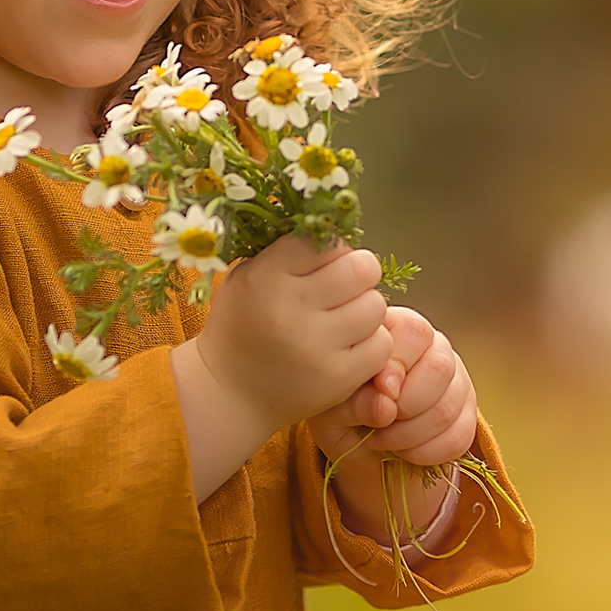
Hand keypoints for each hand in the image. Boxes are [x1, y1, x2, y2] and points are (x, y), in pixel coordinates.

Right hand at [171, 235, 389, 499]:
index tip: (323, 261)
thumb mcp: (247, 276)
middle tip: (344, 287)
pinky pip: (380, 345)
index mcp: (267, 277)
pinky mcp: (338, 379)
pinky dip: (370, 342)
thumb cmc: (242, 324)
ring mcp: (317, 346)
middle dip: (358, 272)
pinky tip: (348, 345)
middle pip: (362, 268)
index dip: (332, 247)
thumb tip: (332, 217)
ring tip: (344, 317)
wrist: (230, 393)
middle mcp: (292, 309)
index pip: (326, 240)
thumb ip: (285, 250)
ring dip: (365, 308)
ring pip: (376, 306)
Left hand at [358, 306, 476, 467]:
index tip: (377, 390)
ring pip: (449, 406)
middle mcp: (433, 347)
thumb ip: (356, 402)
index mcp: (397, 330)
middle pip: (440, 368)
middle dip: (406, 405)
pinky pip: (460, 436)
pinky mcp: (468, 414)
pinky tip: (403, 451)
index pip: (414, 332)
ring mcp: (456, 380)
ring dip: (411, 434)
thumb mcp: (336, 407)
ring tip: (382, 439)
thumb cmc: (342, 412)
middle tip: (378, 422)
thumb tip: (386, 407)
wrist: (361, 446)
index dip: (397, 364)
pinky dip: (427, 452)